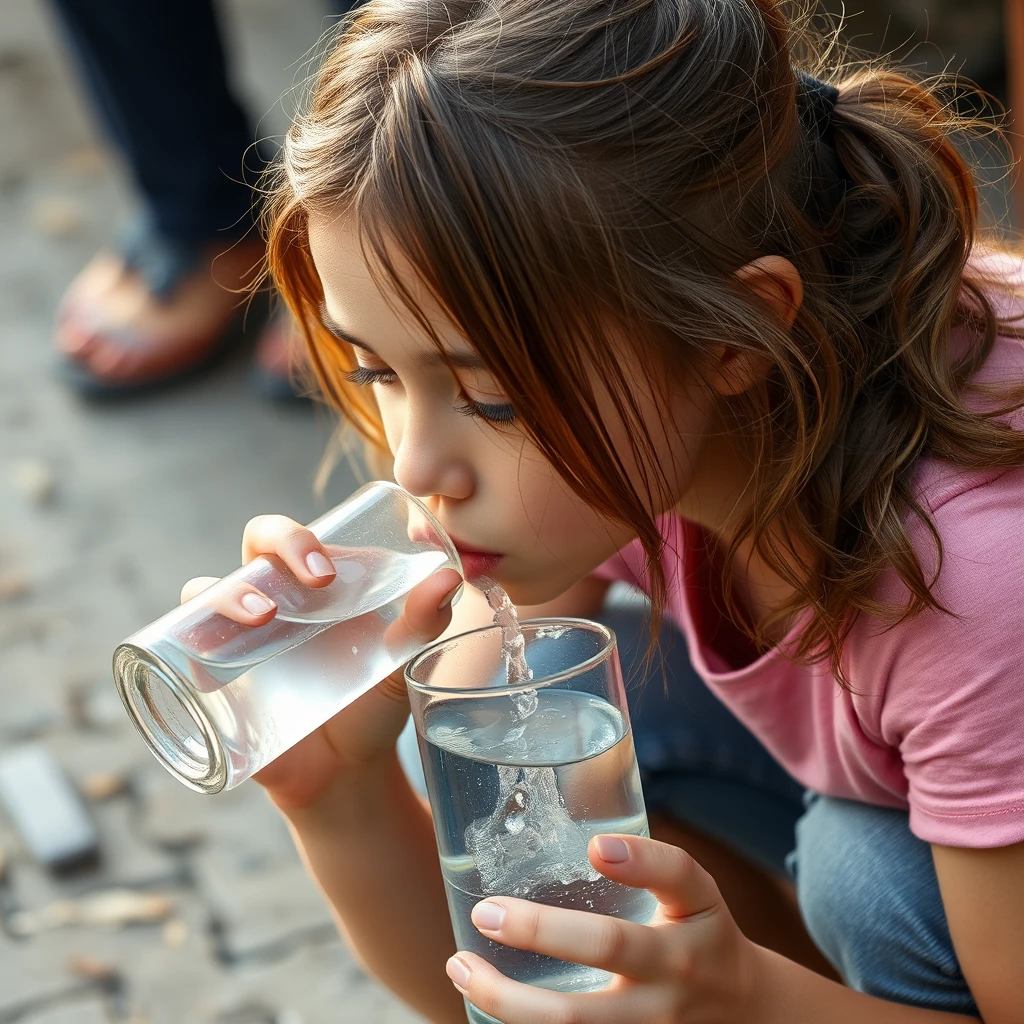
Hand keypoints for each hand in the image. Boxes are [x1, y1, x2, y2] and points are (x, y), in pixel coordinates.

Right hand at [180, 513, 461, 809]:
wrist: (346, 773)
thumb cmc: (373, 705)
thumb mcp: (402, 663)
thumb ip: (425, 621)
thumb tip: (450, 576)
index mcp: (311, 585)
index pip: (292, 537)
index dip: (299, 537)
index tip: (330, 568)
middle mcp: (270, 601)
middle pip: (253, 549)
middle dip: (275, 547)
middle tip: (314, 580)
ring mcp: (238, 640)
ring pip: (205, 594)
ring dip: (225, 595)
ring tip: (262, 616)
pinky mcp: (215, 683)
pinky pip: (179, 657)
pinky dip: (183, 656)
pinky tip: (208, 674)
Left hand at [446, 834, 759, 1022]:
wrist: (746, 1018)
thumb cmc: (702, 938)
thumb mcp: (697, 896)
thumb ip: (654, 863)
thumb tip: (594, 842)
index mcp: (691, 925)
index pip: (676, 881)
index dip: (640, 861)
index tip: (596, 847)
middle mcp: (672, 980)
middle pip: (608, 949)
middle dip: (540, 929)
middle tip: (486, 911)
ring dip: (508, 1000)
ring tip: (460, 967)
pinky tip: (484, 1007)